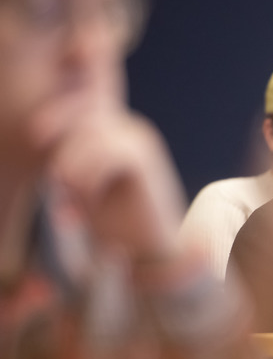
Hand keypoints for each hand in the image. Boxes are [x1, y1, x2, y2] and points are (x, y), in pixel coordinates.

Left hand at [40, 84, 185, 267]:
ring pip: (89, 135)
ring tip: (76, 202)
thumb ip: (70, 159)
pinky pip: (104, 153)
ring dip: (73, 172)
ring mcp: (140, 140)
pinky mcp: (144, 158)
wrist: (151, 251)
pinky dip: (88, 180)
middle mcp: (131, 130)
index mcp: (117, 134)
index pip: (82, 106)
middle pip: (81, 119)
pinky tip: (89, 201)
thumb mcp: (82, 186)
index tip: (36, 137)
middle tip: (62, 190)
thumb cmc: (116, 223)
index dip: (60, 112)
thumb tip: (36, 132)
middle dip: (64, 153)